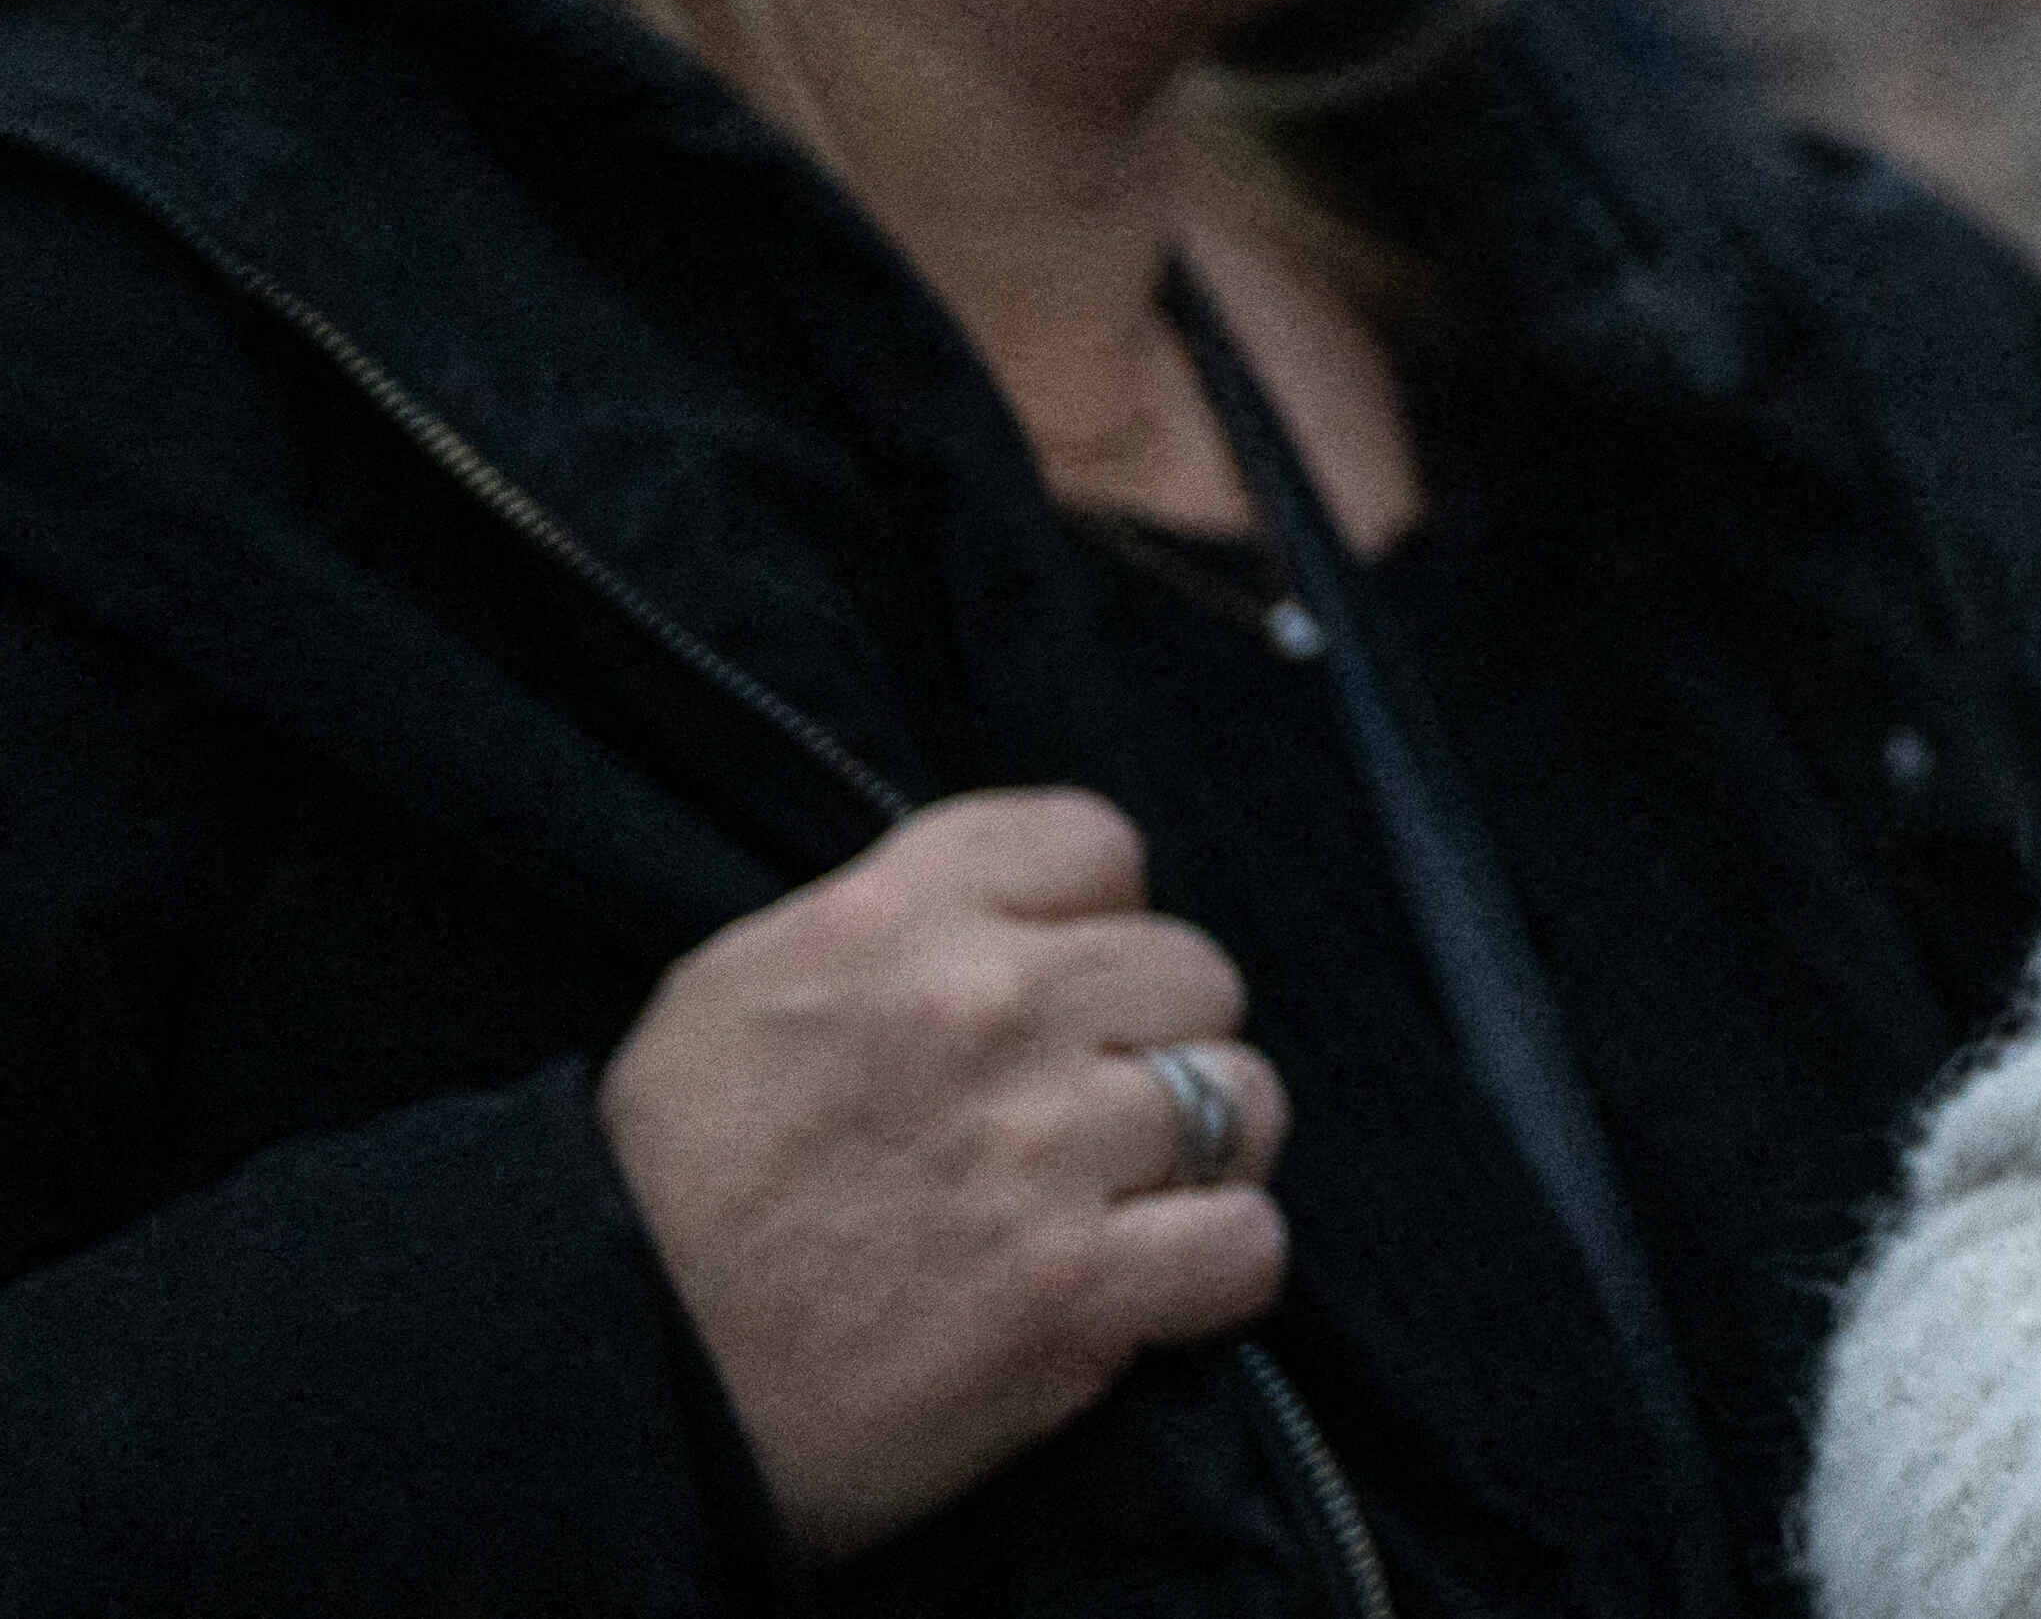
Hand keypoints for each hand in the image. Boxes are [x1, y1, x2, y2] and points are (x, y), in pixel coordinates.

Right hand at [598, 790, 1290, 1561]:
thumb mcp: (746, 992)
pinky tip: (1154, 1285)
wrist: (600, 1389)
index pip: (1097, 844)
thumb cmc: (661, 1194)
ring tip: (1128, 1199)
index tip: (1063, 987)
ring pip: (1242, 1101)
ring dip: (1202, 1155)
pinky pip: (1248, 1244)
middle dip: (1155, 1043)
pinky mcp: (1072, 1294)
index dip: (1097, 922)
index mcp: (889, 920)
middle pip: (1192, 973)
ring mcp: (1038, 1152)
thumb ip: (898, 926)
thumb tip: (1033, 917)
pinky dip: (1219, 1267)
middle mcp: (981, 1011)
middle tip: (1091, 1113)